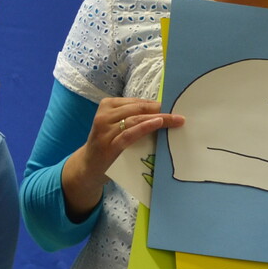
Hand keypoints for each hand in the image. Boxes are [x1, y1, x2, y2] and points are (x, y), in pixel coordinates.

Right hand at [62, 97, 184, 218]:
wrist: (88, 167)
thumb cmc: (108, 145)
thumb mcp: (116, 127)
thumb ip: (133, 119)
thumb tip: (162, 112)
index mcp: (108, 105)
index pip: (137, 102)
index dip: (156, 103)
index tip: (173, 106)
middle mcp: (105, 115)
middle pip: (138, 109)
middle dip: (160, 110)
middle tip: (179, 114)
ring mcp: (105, 130)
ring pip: (135, 119)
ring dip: (158, 118)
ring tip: (175, 120)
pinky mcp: (109, 145)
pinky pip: (129, 134)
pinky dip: (145, 127)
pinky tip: (158, 123)